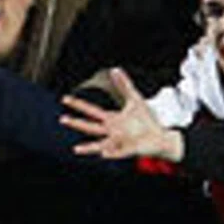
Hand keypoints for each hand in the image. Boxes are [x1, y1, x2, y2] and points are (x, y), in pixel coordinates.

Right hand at [60, 68, 183, 160]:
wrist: (161, 136)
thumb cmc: (146, 120)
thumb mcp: (135, 99)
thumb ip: (124, 85)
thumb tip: (115, 69)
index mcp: (111, 119)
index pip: (91, 111)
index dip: (78, 104)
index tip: (65, 99)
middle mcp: (112, 131)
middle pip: (90, 127)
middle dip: (76, 123)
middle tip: (62, 119)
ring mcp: (119, 142)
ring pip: (101, 145)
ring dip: (89, 147)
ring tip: (76, 149)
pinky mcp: (129, 150)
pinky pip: (118, 153)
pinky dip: (111, 154)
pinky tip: (103, 154)